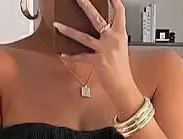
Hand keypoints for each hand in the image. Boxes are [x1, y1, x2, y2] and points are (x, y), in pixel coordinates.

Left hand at [53, 0, 142, 117]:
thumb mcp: (121, 48)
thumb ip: (112, 38)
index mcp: (120, 34)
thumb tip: (102, 31)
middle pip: (97, 19)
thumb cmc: (122, 69)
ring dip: (69, 31)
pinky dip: (72, 56)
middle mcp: (112, 39)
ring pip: (83, 37)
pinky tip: (64, 54)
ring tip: (58, 25)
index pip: (119, 12)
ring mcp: (104, 50)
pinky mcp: (98, 61)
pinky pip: (81, 57)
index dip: (114, 2)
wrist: (124, 86)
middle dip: (86, 6)